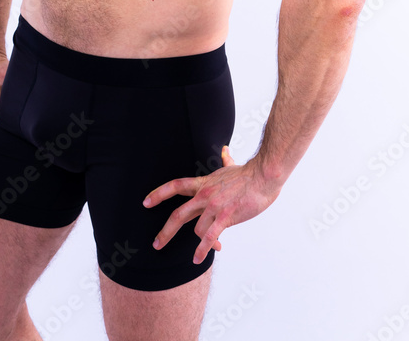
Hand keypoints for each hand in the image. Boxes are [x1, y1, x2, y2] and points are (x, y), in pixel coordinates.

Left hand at [143, 146, 280, 264]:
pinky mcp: (226, 217)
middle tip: (156, 244)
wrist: (263, 176)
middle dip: (165, 231)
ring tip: (198, 254)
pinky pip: (211, 237)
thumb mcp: (231, 166)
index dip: (159, 194)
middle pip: (179, 214)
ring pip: (196, 229)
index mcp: (204, 184)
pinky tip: (197, 258)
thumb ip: (225, 160)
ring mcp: (214, 207)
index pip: (176, 186)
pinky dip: (203, 249)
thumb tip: (225, 150)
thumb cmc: (249, 173)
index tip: (146, 202)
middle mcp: (205, 195)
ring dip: (197, 244)